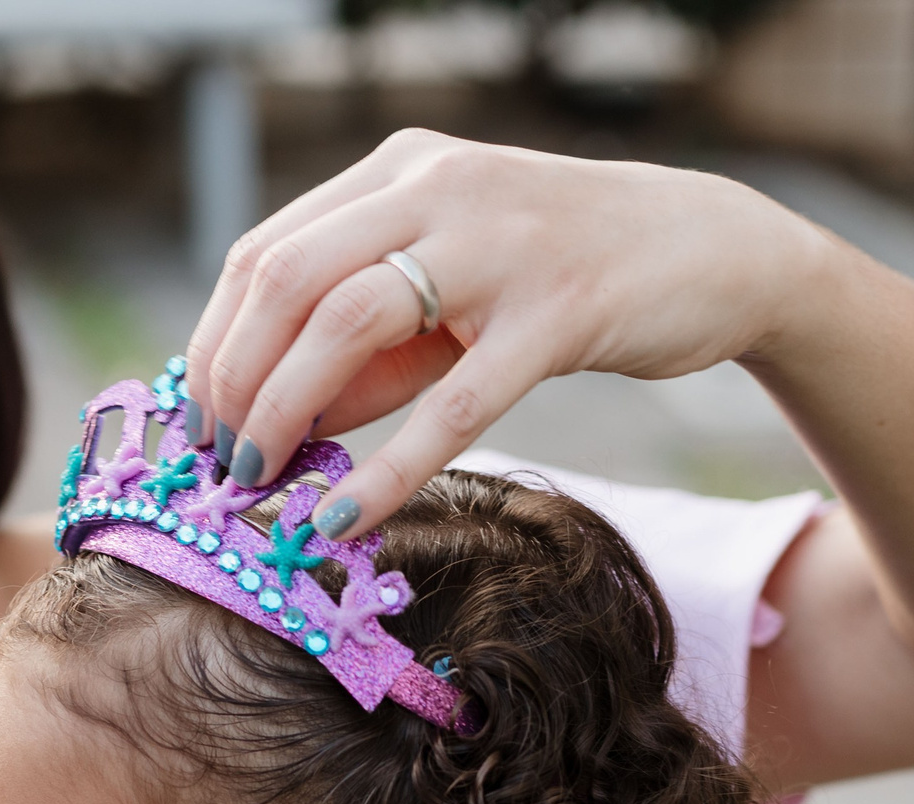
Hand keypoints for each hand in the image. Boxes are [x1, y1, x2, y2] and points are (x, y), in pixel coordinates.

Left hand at [184, 131, 830, 538]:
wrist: (712, 247)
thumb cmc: (558, 275)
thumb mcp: (447, 288)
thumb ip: (363, 346)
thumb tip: (271, 425)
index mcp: (398, 171)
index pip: (265, 253)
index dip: (216, 344)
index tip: (201, 423)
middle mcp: (438, 187)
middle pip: (285, 281)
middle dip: (234, 382)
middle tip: (223, 463)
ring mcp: (500, 244)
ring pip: (347, 323)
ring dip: (285, 415)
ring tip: (262, 486)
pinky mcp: (561, 311)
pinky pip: (452, 405)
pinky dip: (384, 472)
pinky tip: (342, 521)